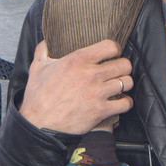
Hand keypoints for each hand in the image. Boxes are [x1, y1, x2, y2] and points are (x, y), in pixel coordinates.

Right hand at [19, 39, 133, 133]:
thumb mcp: (37, 67)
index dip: (114, 49)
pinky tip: (119, 102)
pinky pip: (125, 103)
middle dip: (122, 67)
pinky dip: (125, 102)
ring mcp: (98, 93)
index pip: (111, 46)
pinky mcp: (101, 110)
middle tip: (117, 71)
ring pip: (127, 82)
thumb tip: (47, 41)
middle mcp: (91, 74)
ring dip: (125, 84)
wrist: (39, 124)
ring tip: (119, 86)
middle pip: (124, 64)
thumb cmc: (38, 97)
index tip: (112, 54)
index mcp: (78, 60)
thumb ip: (44, 50)